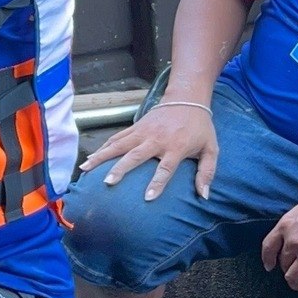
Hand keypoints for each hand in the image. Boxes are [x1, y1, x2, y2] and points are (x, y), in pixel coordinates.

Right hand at [79, 103, 218, 200]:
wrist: (187, 99)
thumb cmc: (200, 128)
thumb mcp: (211, 149)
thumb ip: (207, 172)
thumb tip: (204, 196)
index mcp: (176, 147)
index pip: (165, 168)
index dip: (157, 183)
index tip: (147, 198)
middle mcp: (156, 140)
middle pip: (136, 156)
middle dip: (121, 169)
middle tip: (108, 182)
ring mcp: (143, 132)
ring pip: (119, 145)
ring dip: (102, 156)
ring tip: (86, 168)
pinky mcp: (135, 127)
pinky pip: (116, 138)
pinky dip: (103, 147)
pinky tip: (92, 157)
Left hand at [262, 187, 297, 296]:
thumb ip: (292, 224)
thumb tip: (287, 236)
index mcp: (287, 226)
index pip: (268, 247)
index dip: (267, 259)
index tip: (269, 266)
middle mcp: (294, 242)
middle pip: (283, 264)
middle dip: (287, 268)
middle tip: (295, 270)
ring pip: (292, 278)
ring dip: (295, 283)